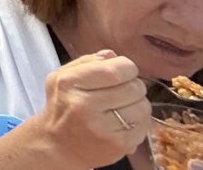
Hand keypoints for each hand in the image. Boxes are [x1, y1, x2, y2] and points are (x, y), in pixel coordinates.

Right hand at [5, 50, 147, 167]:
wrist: (58, 147)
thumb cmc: (63, 108)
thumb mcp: (62, 78)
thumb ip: (87, 62)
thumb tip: (112, 55)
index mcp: (70, 84)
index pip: (115, 70)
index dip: (127, 67)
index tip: (124, 71)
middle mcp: (84, 106)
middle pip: (134, 87)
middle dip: (133, 86)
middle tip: (122, 91)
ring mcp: (103, 128)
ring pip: (143, 107)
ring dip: (138, 104)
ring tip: (123, 107)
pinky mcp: (119, 145)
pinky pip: (144, 126)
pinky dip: (139, 122)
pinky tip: (124, 123)